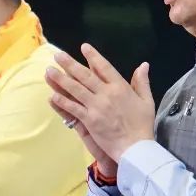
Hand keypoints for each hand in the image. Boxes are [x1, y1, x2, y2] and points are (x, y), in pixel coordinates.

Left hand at [44, 44, 154, 165]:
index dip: (93, 56)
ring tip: (49, 71)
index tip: (83, 47)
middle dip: (70, 64)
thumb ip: (142, 82)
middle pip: (85, 75)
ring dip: (60, 79)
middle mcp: (106, 94)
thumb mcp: (147, 101)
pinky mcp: (89, 121)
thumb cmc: (143, 125)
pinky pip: (73, 109)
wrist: (137, 148)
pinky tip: (52, 96)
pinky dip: (62, 102)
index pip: (104, 67)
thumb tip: (143, 65)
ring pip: (75, 89)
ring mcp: (96, 107)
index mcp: (121, 87)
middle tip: (57, 55)